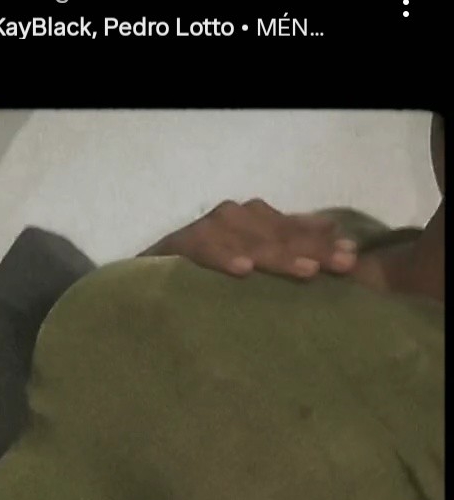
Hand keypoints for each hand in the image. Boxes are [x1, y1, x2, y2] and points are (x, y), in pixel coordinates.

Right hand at [144, 199, 357, 278]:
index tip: (351, 258)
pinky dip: (223, 259)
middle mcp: (234, 218)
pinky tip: (243, 272)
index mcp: (254, 222)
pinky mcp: (178, 244)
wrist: (147, 282)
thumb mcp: (251, 264)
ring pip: (249, 240)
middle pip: (279, 233)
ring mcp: (208, 229)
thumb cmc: (206, 280)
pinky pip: (204, 250)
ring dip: (278, 255)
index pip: (294, 229)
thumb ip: (287, 249)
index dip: (323, 241)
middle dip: (312, 249)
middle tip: (339, 266)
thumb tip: (338, 240)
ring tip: (306, 272)